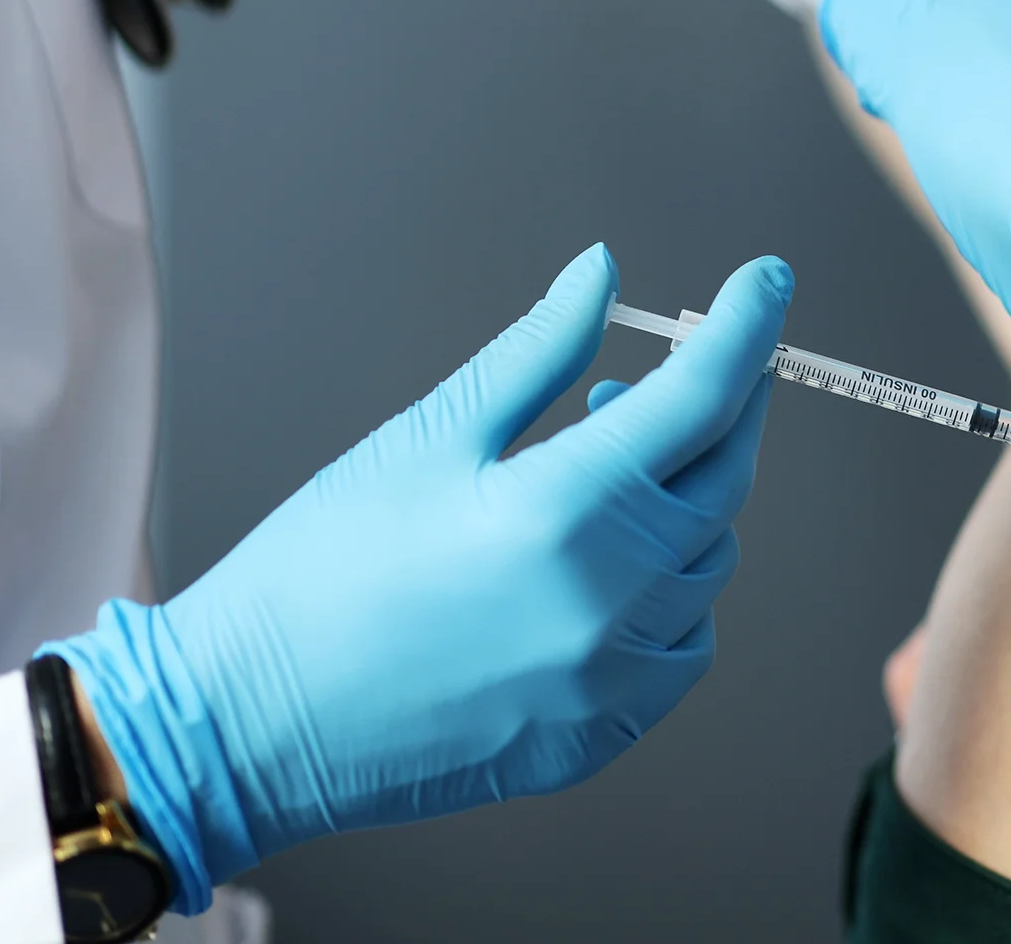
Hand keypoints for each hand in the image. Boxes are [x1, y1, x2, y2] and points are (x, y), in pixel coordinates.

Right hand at [44, 245, 788, 913]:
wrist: (245, 723)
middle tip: (672, 372)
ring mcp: (611, 680)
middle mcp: (610, 601)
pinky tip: (603, 565)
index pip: (703, 398)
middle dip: (721, 410)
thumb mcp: (427, 436)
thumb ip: (538, 352)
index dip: (745, 328)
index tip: (765, 282)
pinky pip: (681, 646)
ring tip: (598, 468)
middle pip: (722, 479)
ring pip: (707, 563)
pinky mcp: (600, 734)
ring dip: (681, 503)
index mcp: (567, 513)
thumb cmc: (317, 574)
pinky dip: (668, 593)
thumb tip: (603, 274)